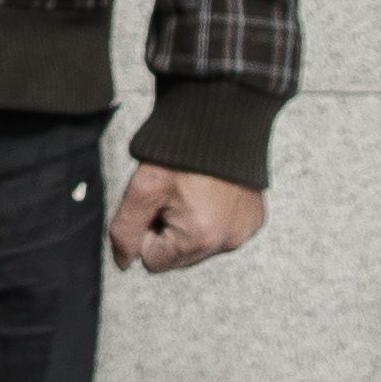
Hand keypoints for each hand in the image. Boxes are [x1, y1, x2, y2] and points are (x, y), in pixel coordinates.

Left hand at [107, 163, 261, 274]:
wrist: (220, 118)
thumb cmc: (178, 153)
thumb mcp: (142, 188)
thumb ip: (125, 230)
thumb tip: (124, 263)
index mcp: (200, 239)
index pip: (154, 260)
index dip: (147, 230)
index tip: (156, 203)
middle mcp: (228, 242)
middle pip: (180, 256)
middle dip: (170, 230)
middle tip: (174, 195)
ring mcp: (246, 231)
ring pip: (201, 245)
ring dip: (192, 225)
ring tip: (194, 190)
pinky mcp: (256, 218)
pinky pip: (225, 231)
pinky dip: (214, 217)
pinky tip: (213, 192)